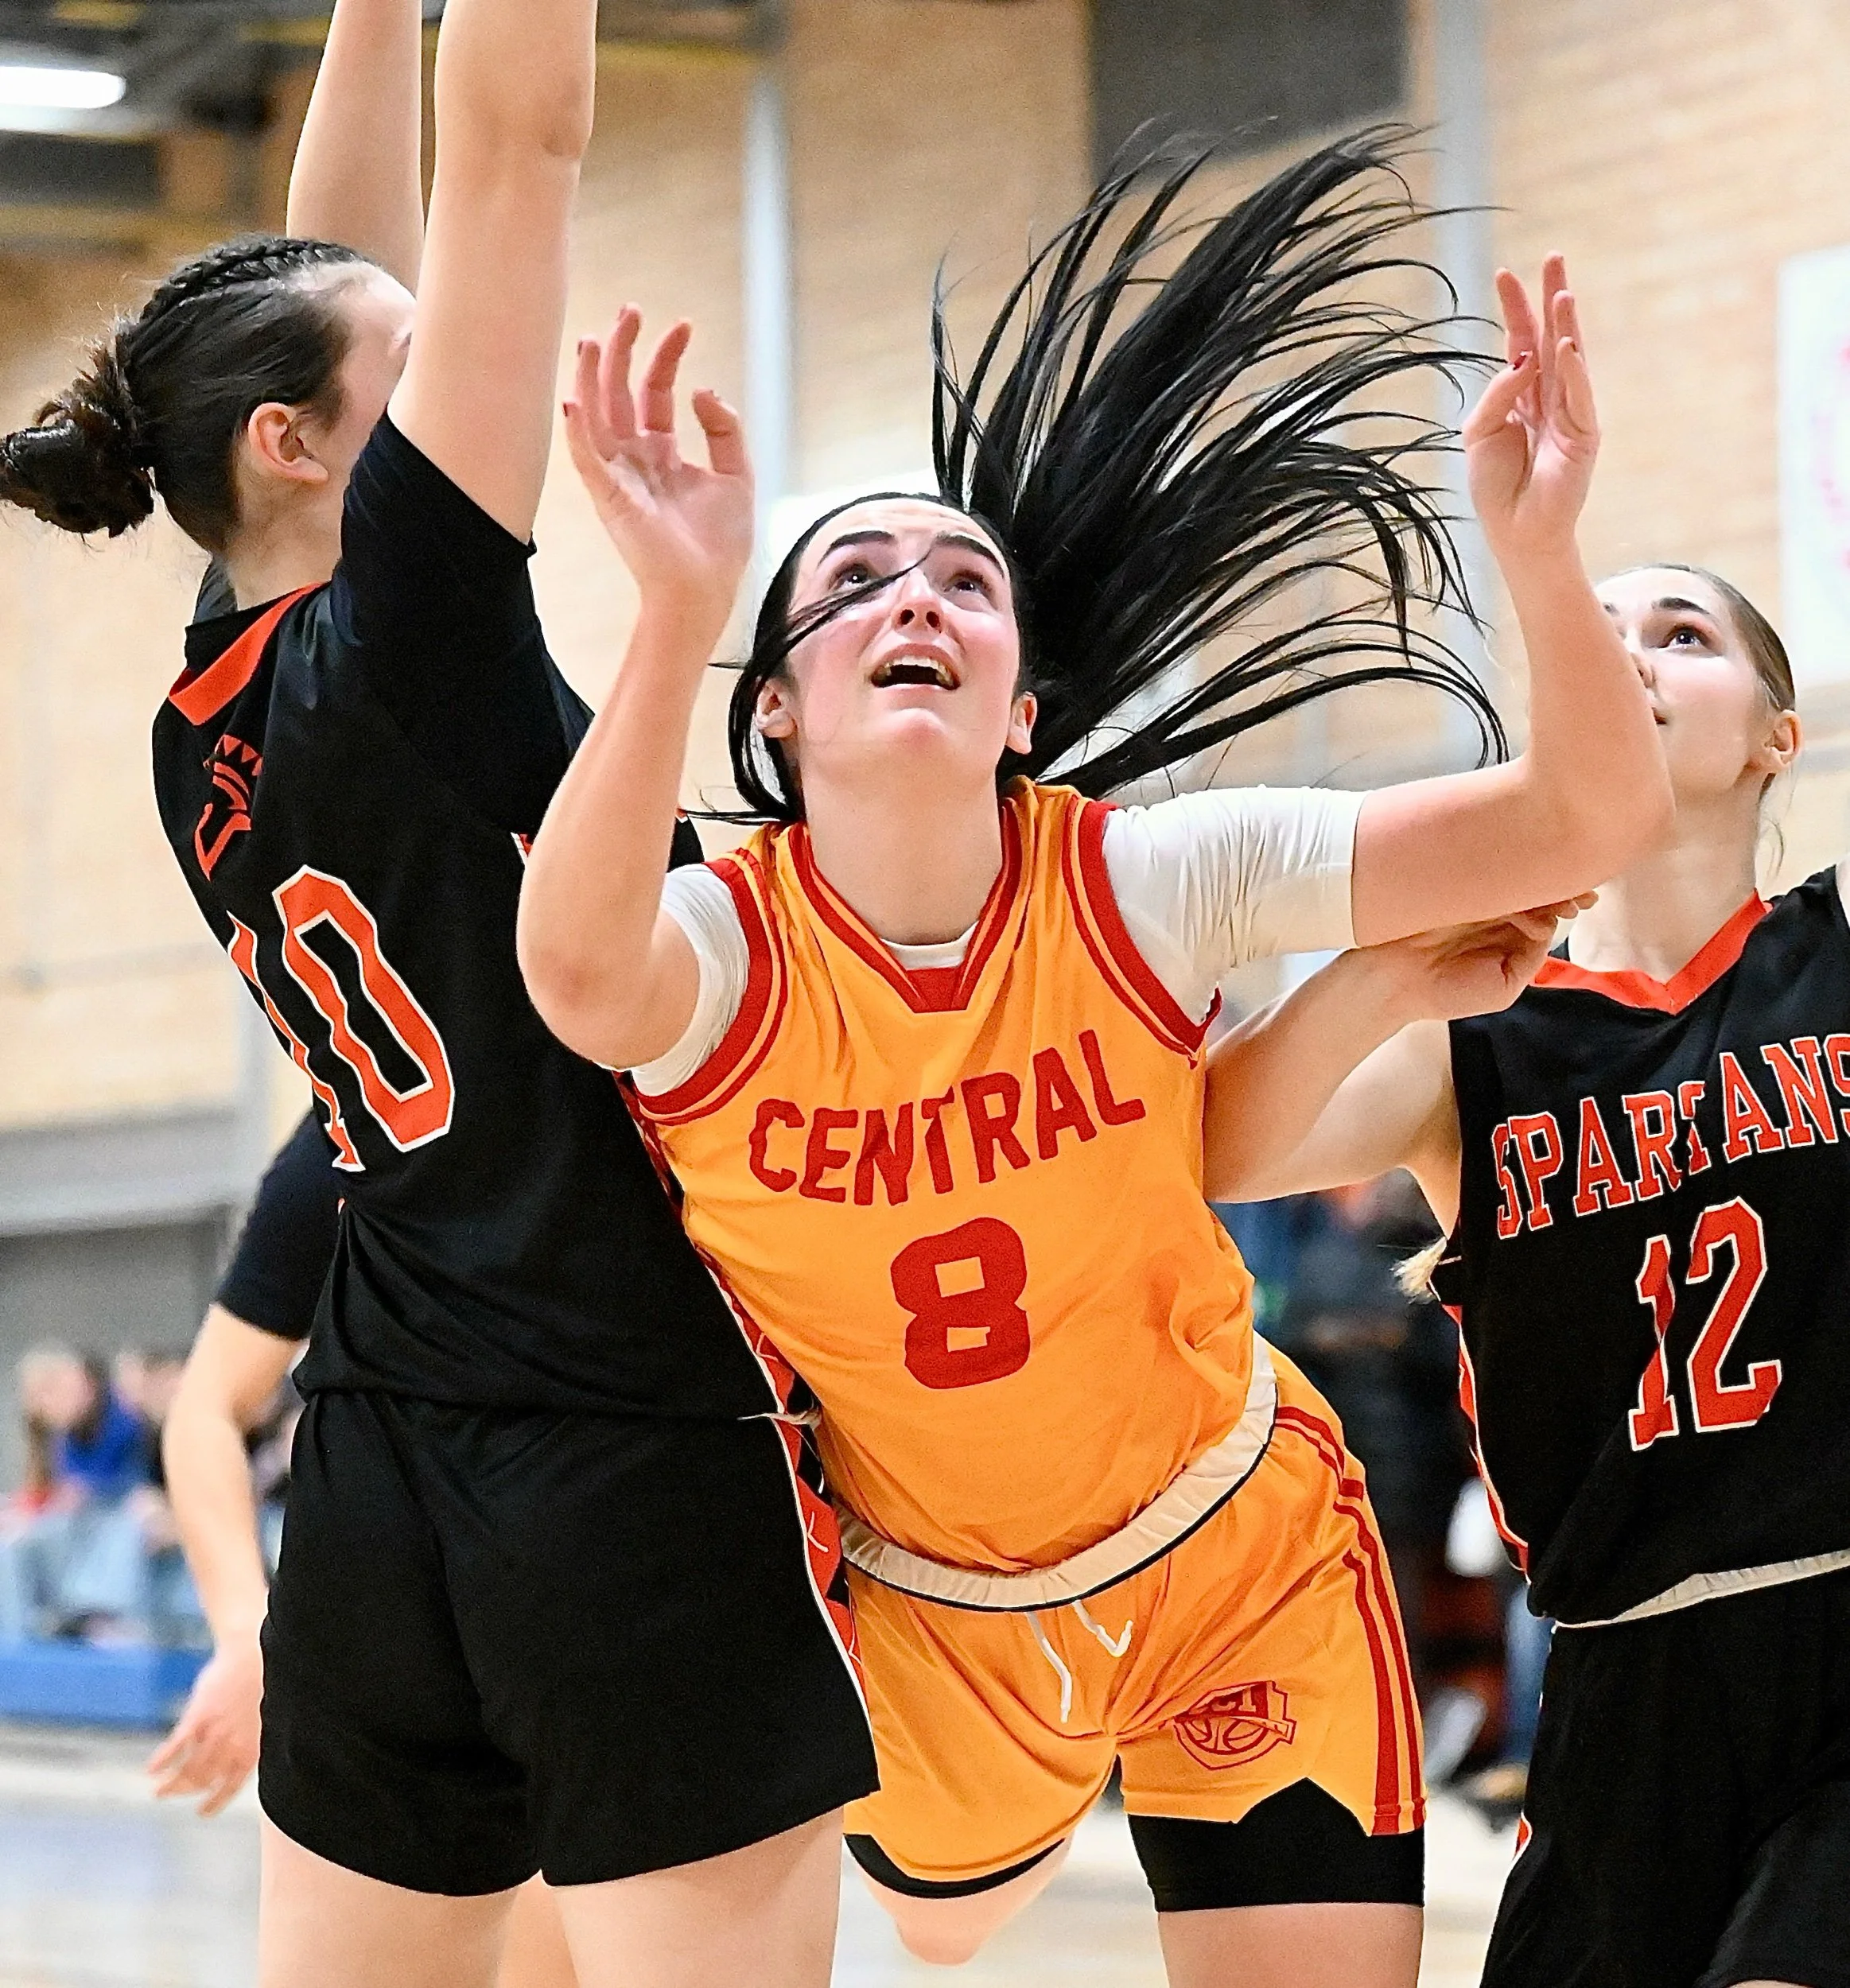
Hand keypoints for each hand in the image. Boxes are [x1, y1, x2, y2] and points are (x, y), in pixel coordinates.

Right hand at [147, 1636, 261, 1816]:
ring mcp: (214, 1732)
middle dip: (186, 1791)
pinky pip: (177, 1746)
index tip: (202, 1813)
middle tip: (169, 1795)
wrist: (251, 1653)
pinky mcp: (198, 1717)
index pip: (232, 1785)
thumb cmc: (259, 1680)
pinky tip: (151, 1769)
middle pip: (204, 1780)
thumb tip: (241, 1752)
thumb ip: (247, 1737)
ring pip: (189, 1769)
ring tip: (158, 1791)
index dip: (217, 1801)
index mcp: (252, 1747)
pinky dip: (163, 1760)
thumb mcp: (261, 1714)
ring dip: (171, 1783)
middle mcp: (233, 1745)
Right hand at [564, 308, 754, 633]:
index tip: (684, 326)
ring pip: (596, 415)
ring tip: (594, 338)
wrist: (706, 590)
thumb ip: (725, 429)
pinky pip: (586, 458)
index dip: (667, 357)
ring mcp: (618, 476)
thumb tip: (702, 389)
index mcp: (662, 453)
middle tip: (631, 311)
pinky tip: (574, 399)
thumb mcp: (737, 476)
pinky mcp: (609, 498)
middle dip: (623, 350)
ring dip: (592, 377)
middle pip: (621, 393)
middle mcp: (635, 459)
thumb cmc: (720, 545)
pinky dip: (578, 430)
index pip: (657, 392)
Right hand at [1368, 895, 1592, 1024]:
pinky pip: (1483, 870)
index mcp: (1504, 933)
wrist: (1391, 984)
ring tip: (1552, 900)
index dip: (1566, 900)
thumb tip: (1547, 924)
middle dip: (1561, 885)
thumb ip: (1530, 958)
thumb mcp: (1504, 988)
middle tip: (1580, 893)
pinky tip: (1520, 891)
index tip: (1585, 900)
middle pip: (1532, 888)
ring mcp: (1469, 894)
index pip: (1543, 908)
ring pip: (1512, 877)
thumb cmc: (1443, 993)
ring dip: (1538, 883)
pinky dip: (1507, 875)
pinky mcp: (1448, 882)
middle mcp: (1490, 910)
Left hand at [1463, 256, 1596, 565]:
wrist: (1514, 530)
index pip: (1520, 343)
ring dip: (1566, 325)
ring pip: (1570, 360)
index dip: (1514, 310)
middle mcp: (1549, 397)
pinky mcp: (1584, 435)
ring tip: (1561, 292)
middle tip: (1553, 258)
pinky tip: (1569, 345)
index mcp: (1522, 396)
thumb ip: (1497, 394)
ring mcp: (1570, 413)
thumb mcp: (1479, 433)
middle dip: (1551, 298)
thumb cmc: (1495, 486)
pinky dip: (1574, 372)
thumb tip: (1521, 362)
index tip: (1503, 274)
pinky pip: (1578, 397)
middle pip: (1551, 338)